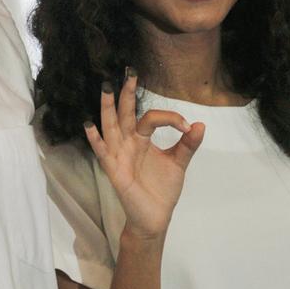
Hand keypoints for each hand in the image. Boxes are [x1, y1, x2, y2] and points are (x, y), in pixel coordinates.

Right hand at [84, 70, 205, 240]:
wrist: (155, 218)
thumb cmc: (162, 190)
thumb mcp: (178, 163)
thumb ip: (188, 144)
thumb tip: (200, 124)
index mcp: (142, 139)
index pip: (151, 117)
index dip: (170, 117)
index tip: (187, 127)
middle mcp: (128, 143)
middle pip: (125, 113)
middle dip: (126, 93)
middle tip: (130, 70)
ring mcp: (119, 155)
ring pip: (111, 126)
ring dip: (108, 108)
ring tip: (107, 88)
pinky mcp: (114, 170)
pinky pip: (102, 152)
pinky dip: (95, 139)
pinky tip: (89, 125)